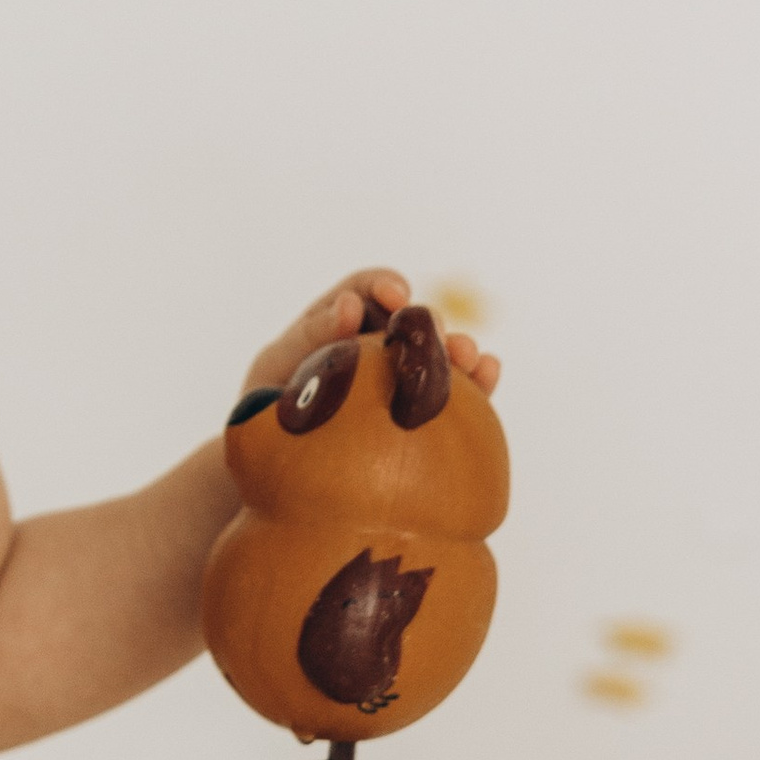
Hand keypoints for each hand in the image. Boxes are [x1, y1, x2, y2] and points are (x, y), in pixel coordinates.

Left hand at [242, 269, 500, 403]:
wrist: (275, 474)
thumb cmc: (269, 412)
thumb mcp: (279, 368)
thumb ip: (311, 336)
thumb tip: (349, 305)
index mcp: (339, 320)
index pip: (367, 289)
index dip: (385, 285)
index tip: (395, 295)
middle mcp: (377, 344)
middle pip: (412, 321)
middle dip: (428, 322)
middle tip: (434, 332)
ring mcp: (403, 380)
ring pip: (441, 356)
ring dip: (459, 350)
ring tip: (469, 357)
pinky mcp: (423, 417)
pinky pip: (458, 396)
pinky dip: (477, 382)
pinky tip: (489, 374)